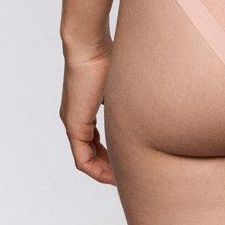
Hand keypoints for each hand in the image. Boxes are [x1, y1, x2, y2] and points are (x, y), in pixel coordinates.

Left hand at [59, 40, 115, 184]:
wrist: (88, 45)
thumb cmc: (106, 53)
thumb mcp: (121, 80)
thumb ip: (127, 93)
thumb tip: (152, 92)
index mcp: (84, 106)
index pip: (94, 138)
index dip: (109, 152)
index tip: (124, 158)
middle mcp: (75, 117)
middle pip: (89, 152)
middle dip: (107, 166)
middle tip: (125, 175)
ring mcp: (73, 122)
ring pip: (85, 157)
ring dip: (102, 171)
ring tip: (120, 180)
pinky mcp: (74, 125)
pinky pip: (82, 158)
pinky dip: (96, 169)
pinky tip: (111, 175)